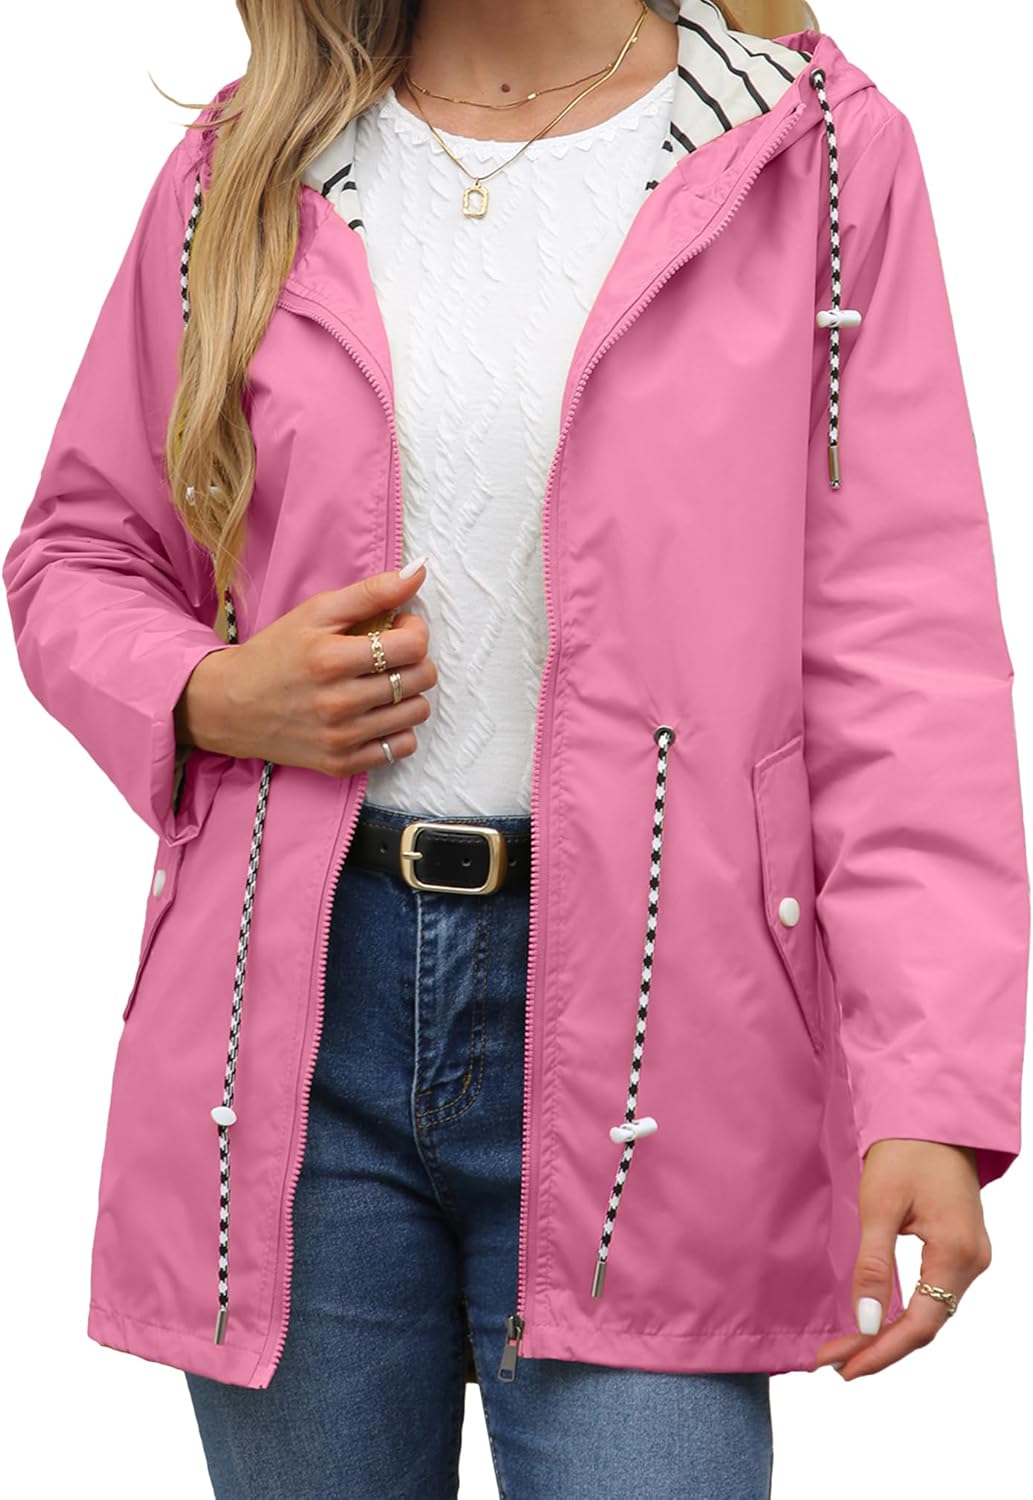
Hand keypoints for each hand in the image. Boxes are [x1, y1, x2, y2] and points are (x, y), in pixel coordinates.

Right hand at [174, 562, 437, 774]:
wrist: (228, 706)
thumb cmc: (274, 653)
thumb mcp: (315, 612)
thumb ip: (370, 593)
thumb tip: (419, 572)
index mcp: (331, 659)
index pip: (412, 646)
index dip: (415, 630)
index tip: (399, 627)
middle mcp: (339, 703)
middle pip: (421, 679)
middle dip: (416, 659)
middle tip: (393, 654)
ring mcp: (342, 738)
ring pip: (417, 713)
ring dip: (411, 693)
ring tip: (385, 683)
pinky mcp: (341, 763)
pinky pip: (401, 747)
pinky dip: (398, 728)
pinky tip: (378, 713)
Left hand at [814, 1138, 991, 1379]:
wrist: (932, 1114)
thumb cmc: (905, 1150)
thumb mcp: (879, 1205)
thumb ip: (873, 1265)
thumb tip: (865, 1322)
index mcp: (957, 1252)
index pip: (919, 1323)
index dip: (880, 1351)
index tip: (842, 1368)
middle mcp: (973, 1261)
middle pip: (926, 1323)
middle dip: (880, 1346)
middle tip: (835, 1362)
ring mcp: (971, 1255)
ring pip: (931, 1310)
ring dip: (890, 1332)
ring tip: (848, 1348)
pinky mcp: (960, 1246)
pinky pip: (935, 1292)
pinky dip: (904, 1311)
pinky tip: (877, 1319)